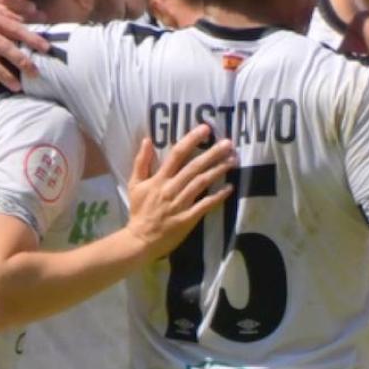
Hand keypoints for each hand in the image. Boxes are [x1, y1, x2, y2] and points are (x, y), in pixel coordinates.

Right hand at [124, 125, 236, 260]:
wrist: (140, 240)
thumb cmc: (139, 211)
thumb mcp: (135, 184)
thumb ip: (141, 162)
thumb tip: (147, 139)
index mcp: (159, 179)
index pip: (177, 154)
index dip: (191, 140)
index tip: (205, 128)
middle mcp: (171, 188)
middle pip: (194, 167)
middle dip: (212, 153)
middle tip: (228, 143)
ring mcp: (181, 204)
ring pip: (202, 183)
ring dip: (218, 170)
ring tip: (233, 160)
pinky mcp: (188, 218)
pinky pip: (205, 205)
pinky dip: (218, 196)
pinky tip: (230, 188)